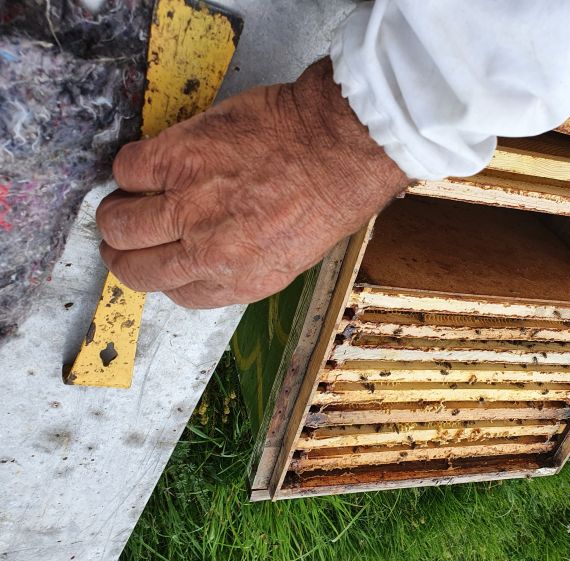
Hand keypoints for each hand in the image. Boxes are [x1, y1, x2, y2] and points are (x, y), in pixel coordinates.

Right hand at [96, 58, 409, 307]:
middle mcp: (210, 253)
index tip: (161, 256)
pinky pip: (127, 169)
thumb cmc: (330, 193)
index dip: (163, 273)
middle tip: (126, 229)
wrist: (341, 146)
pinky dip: (132, 167)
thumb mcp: (295, 251)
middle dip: (124, 250)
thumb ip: (245, 262)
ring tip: (129, 196)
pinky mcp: (179, 159)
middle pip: (134, 268)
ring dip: (117, 210)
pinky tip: (153, 161)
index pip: (176, 294)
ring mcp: (191, 207)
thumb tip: (207, 256)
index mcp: (243, 281)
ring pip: (119, 222)